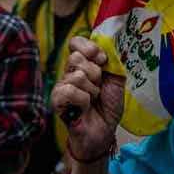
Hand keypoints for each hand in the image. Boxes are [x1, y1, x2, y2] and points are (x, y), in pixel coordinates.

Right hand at [51, 36, 124, 161]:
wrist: (104, 131)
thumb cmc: (108, 106)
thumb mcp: (117, 81)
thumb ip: (113, 62)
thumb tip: (110, 44)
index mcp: (83, 64)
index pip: (76, 42)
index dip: (90, 48)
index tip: (103, 60)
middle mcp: (69, 72)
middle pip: (76, 57)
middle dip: (95, 74)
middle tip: (99, 87)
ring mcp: (61, 86)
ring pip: (77, 75)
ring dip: (92, 91)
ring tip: (93, 100)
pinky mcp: (56, 100)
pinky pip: (70, 91)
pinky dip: (83, 100)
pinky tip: (84, 108)